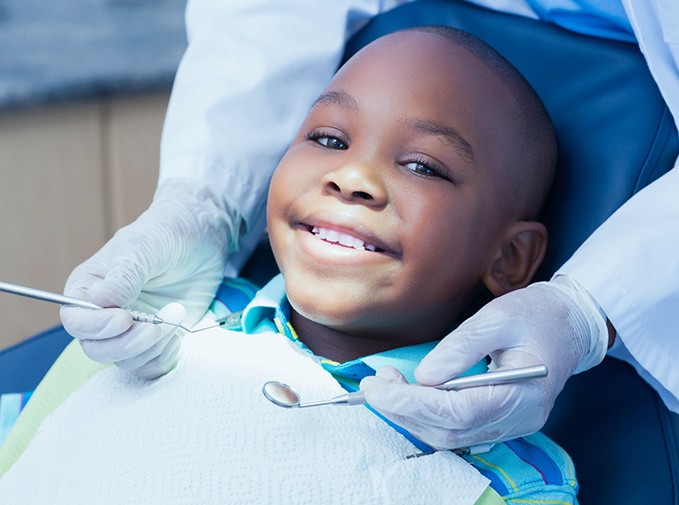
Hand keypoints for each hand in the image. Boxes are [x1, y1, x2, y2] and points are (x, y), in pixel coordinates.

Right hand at [60, 178, 240, 378]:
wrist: (200, 238)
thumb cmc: (165, 235)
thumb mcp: (143, 248)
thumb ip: (124, 276)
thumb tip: (99, 300)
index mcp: (88, 289)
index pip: (76, 321)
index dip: (96, 327)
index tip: (124, 319)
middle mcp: (104, 315)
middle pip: (97, 349)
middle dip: (127, 344)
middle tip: (156, 327)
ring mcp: (131, 330)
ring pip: (126, 361)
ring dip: (152, 347)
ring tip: (175, 315)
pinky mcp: (156, 341)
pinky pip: (150, 366)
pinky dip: (163, 358)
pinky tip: (177, 336)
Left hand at [360, 276, 608, 448]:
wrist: (568, 325)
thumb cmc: (536, 316)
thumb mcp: (498, 317)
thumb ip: (461, 347)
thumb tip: (424, 376)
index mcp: (524, 394)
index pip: (458, 413)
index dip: (413, 403)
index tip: (378, 386)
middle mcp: (518, 420)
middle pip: (450, 432)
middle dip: (404, 410)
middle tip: (375, 382)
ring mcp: (511, 425)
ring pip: (450, 437)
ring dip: (410, 416)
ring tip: (386, 385)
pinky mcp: (500, 421)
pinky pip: (457, 430)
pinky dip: (425, 417)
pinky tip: (407, 396)